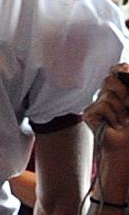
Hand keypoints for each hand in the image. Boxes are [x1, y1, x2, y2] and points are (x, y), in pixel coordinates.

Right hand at [85, 67, 128, 189]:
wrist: (127, 145)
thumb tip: (123, 70)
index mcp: (121, 90)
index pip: (116, 69)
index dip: (120, 68)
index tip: (125, 72)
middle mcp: (108, 95)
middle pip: (109, 78)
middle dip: (123, 90)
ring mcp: (97, 104)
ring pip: (107, 93)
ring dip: (121, 107)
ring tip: (124, 120)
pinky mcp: (89, 113)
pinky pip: (102, 105)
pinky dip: (112, 115)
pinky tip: (115, 125)